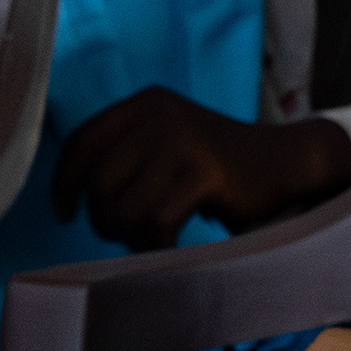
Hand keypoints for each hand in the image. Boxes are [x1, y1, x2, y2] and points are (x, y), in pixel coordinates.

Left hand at [54, 90, 350, 248]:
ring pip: (125, 207)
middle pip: (99, 182)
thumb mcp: (168, 142)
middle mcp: (161, 114)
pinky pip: (157, 221)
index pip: (82, 143)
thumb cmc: (218, 165)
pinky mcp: (207, 171)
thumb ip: (127, 153)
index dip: (64, 184)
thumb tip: (74, 195)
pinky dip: (157, 244)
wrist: (286, 162)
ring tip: (151, 238)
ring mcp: (184, 140)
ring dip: (131, 235)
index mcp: (145, 104)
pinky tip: (169, 246)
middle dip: (105, 219)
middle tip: (126, 233)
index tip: (66, 212)